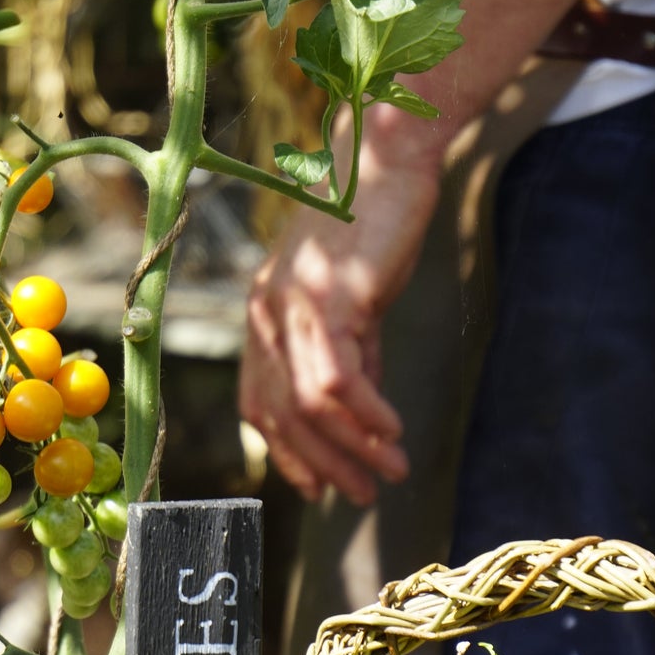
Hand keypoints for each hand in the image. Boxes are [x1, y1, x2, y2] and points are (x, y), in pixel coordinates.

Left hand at [240, 107, 443, 505]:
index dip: (288, 453)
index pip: (260, 403)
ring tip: (393, 471)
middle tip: (367, 494)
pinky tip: (394, 431)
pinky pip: (338, 379)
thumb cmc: (375, 228)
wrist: (389, 161)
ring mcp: (290, 305)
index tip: (323, 488)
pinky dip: (368, 414)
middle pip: (282, 415)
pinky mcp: (327, 297)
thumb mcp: (357, 305)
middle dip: (326, 465)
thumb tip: (364, 419)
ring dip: (353, 448)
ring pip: (310, 406)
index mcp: (263, 315)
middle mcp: (265, 312)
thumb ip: (355, 358)